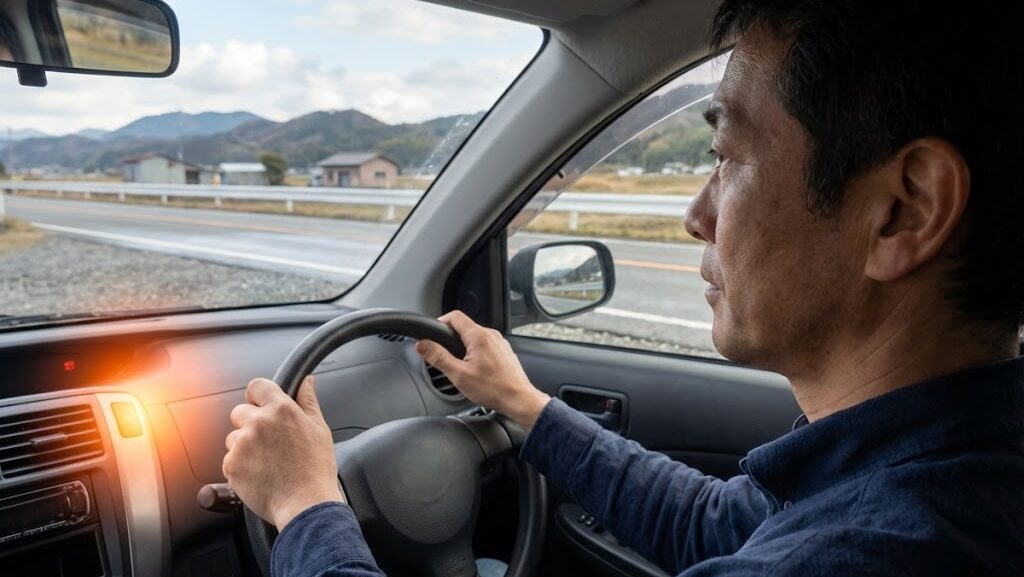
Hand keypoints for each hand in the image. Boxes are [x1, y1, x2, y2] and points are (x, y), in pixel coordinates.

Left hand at [223, 376, 343, 530]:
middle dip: (250, 424)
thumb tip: (307, 381)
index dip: (258, 397)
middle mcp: (259, 423)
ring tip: (267, 463)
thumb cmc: (315, 470)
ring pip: (234, 438)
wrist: (305, 505)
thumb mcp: (319, 430)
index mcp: (282, 410)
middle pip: (240, 412)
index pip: (256, 386)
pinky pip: (230, 459)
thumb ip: (308, 401)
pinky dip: (241, 466)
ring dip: (245, 447)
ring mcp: (243, 444)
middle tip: (269, 443)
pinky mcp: (231, 465)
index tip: (262, 407)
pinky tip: (260, 474)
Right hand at [415, 310, 550, 427]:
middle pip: (465, 327)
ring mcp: (500, 343)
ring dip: (464, 347)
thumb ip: (438, 357)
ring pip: (475, 337)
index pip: (455, 316)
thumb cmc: (493, 389)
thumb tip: (422, 345)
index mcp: (479, 336)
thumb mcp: (459, 374)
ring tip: (461, 366)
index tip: (434, 333)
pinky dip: (477, 353)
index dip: (441, 322)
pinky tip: (476, 370)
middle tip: (444, 355)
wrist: (518, 399)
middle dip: (452, 339)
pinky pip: (486, 346)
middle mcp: (491, 335)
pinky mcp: (504, 352)